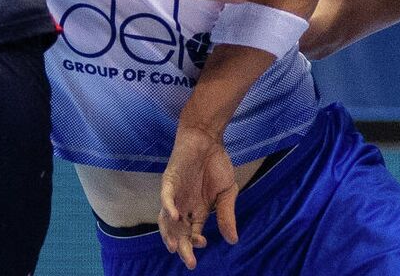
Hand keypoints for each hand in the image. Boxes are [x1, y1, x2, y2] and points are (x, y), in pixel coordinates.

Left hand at [160, 123, 239, 268]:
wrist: (208, 138)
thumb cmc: (217, 164)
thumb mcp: (228, 192)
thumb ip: (227, 215)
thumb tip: (233, 240)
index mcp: (197, 210)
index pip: (192, 233)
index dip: (195, 242)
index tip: (203, 244)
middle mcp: (183, 205)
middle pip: (178, 231)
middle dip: (182, 247)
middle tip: (189, 261)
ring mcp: (175, 194)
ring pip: (166, 219)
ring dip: (170, 233)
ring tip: (174, 246)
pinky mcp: (169, 181)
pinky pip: (166, 197)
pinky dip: (169, 208)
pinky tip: (175, 217)